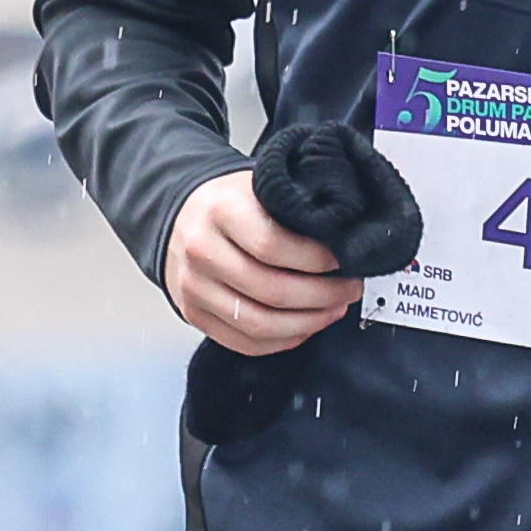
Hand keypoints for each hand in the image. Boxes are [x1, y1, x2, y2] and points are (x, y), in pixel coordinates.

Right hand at [163, 171, 359, 352]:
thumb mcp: (259, 188)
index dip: (316, 260)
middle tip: (349, 289)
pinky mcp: (195, 315)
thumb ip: (293, 211)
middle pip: (272, 291)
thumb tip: (343, 239)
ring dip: (308, 322)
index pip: (274, 246)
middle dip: (323, 296)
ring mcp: (195, 288)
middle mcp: (202, 251)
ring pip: (260, 324)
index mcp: (220, 212)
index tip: (342, 259)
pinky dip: (283, 340)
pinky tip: (305, 326)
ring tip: (333, 309)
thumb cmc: (229, 204)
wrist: (181, 217)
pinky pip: (245, 342)